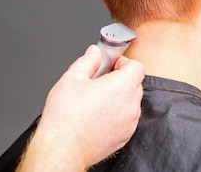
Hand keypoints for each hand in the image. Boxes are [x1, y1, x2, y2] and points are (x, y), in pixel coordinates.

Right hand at [18, 45, 143, 170]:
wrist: (63, 149)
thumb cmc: (65, 118)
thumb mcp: (72, 78)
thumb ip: (88, 60)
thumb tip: (95, 52)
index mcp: (122, 87)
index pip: (137, 66)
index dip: (123, 62)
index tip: (109, 64)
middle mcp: (131, 105)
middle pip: (135, 83)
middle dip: (119, 78)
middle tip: (99, 80)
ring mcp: (129, 123)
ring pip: (131, 102)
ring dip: (118, 96)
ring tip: (94, 99)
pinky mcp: (124, 137)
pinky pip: (126, 119)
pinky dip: (116, 114)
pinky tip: (96, 115)